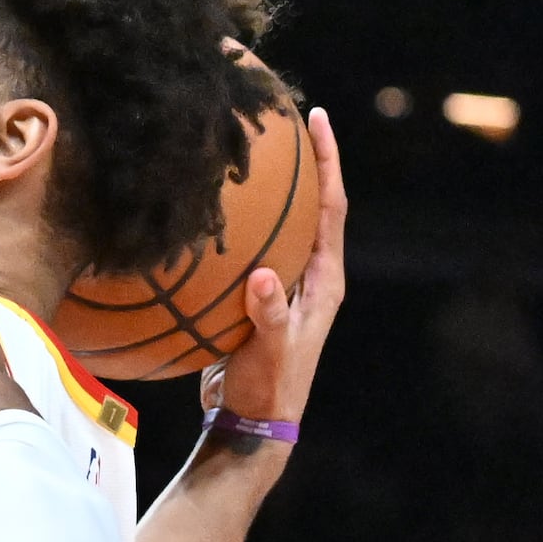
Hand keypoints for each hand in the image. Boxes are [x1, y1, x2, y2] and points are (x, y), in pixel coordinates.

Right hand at [204, 104, 348, 427]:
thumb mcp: (270, 348)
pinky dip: (239, 224)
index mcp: (325, 280)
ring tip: (251, 153)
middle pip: (313, 205)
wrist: (251, 421)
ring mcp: (286, 286)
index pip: (333, 207)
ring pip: (283, 224)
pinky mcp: (260, 297)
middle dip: (305, 162)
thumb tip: (264, 275)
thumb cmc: (269, 386)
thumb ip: (269, 312)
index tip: (317, 120)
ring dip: (274, 190)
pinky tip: (209, 211)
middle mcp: (312, 276)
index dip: (329, 161)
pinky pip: (253, 247)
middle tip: (286, 121)